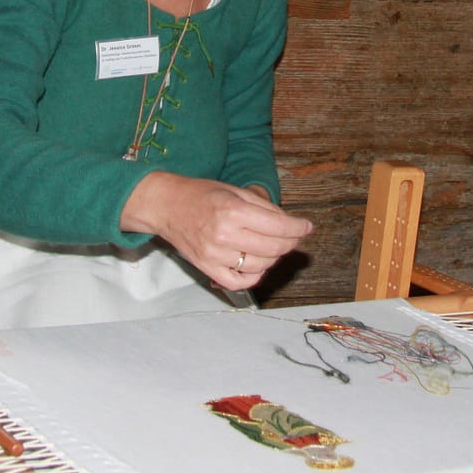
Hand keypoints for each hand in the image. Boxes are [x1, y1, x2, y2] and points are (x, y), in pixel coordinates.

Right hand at [120, 172, 311, 290]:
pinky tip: (256, 263)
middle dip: (290, 242)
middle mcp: (224, 235)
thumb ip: (263, 207)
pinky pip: (240, 282)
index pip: (278, 226)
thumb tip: (291, 224)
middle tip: (293, 236)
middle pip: (274, 248)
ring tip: (271, 246)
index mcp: (232, 210)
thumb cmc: (200, 194)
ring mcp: (214, 255)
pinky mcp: (207, 268)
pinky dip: (254, 276)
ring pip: (261, 266)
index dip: (298, 228)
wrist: (166, 205)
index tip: (307, 227)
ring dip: (274, 257)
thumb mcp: (233, 190)